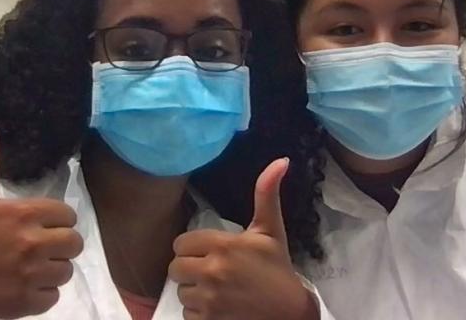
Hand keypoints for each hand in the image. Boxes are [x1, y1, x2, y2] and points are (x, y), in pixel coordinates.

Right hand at [0, 108, 83, 319]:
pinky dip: (42, 295)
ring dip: (52, 270)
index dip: (55, 221)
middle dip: (59, 245)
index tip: (36, 225)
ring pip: (66, 271)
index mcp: (23, 214)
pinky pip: (54, 298)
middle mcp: (32, 243)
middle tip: (35, 247)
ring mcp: (30, 275)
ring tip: (29, 267)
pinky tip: (22, 287)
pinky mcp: (24, 303)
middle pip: (73, 243)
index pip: (67, 215)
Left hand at [169, 158, 317, 319]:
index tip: (210, 252)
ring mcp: (209, 300)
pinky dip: (198, 313)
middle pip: (175, 267)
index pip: (181, 243)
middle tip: (210, 271)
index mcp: (224, 245)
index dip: (193, 248)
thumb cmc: (278, 270)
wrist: (290, 314)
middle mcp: (212, 271)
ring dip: (194, 292)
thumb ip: (266, 194)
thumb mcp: (271, 230)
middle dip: (190, 269)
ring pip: (181, 291)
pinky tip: (217, 308)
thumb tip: (281, 160)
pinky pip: (186, 314)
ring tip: (216, 290)